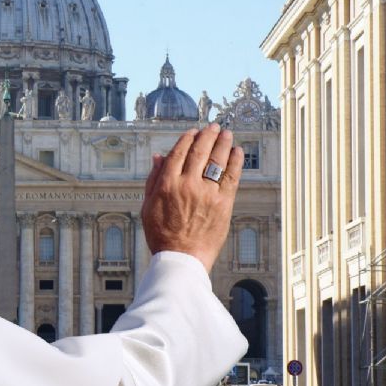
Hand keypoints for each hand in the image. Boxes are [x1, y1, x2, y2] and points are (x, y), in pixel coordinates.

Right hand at [141, 123, 243, 271]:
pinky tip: (237, 152)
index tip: (193, 131)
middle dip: (208, 135)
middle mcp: (187, 185)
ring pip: (217, 160)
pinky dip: (235, 161)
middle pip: (200, 151)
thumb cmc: (162, 234)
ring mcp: (206, 193)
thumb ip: (153, 179)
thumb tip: (158, 156)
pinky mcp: (223, 203)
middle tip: (213, 127)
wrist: (182, 258)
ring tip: (226, 134)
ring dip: (223, 143)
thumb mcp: (148, 205)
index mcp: (167, 184)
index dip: (187, 138)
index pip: (179, 152)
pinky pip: (231, 176)